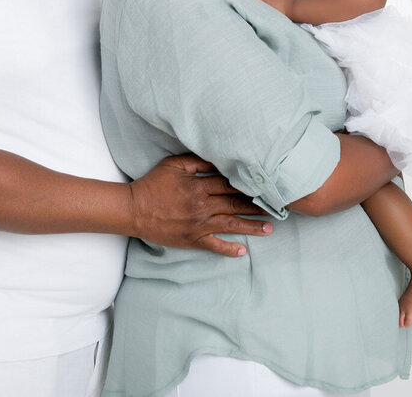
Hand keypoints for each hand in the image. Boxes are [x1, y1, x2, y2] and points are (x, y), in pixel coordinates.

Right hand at [128, 154, 271, 256]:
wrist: (134, 210)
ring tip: (269, 229)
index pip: (230, 185)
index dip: (249, 186)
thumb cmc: (153, 185)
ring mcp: (198, 225)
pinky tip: (242, 252)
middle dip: (257, 206)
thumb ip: (197, 162)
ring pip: (231, 225)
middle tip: (277, 208)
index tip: (266, 186)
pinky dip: (228, 250)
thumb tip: (218, 159)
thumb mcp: (173, 166)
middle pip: (235, 205)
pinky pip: (214, 246)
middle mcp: (202, 207)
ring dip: (251, 227)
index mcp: (198, 187)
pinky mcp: (192, 240)